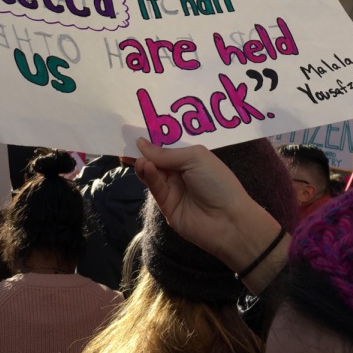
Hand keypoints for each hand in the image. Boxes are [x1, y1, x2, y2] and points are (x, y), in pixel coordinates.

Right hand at [132, 137, 283, 290]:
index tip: (133, 132)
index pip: (166, 147)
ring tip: (140, 160)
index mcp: (190, 158)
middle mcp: (180, 172)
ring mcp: (173, 189)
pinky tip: (146, 167)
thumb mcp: (195, 158)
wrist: (229, 221)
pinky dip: (150, 177)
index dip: (151, 141)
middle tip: (124, 143)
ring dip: (145, 164)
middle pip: (156, 160)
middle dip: (142, 152)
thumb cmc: (217, 182)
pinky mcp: (166, 206)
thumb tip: (141, 142)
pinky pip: (155, 188)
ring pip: (152, 174)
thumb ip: (167, 153)